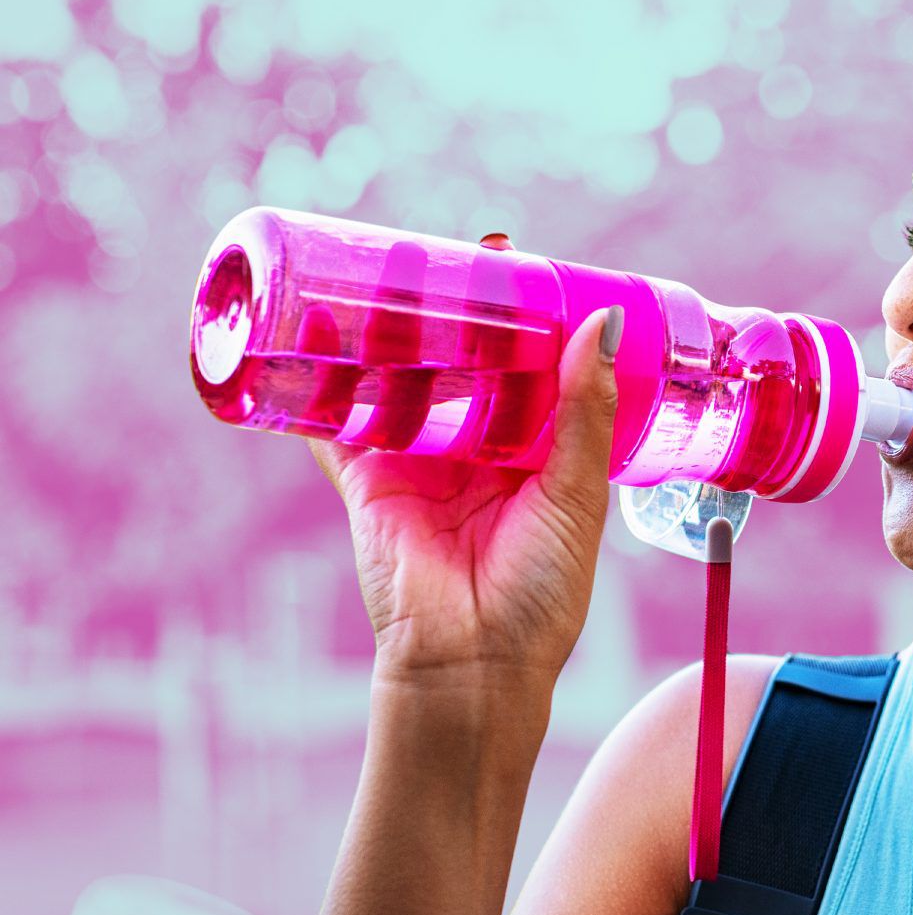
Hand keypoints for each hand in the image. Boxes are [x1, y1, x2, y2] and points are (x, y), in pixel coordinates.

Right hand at [309, 232, 623, 711]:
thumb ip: (583, 412)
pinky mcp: (366, 481)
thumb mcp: (575, 493)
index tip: (525, 264)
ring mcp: (418, 462)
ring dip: (394, 329)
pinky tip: (312, 329)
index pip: (530, 368)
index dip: (527, 317)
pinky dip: (320, 383)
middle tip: (461, 249)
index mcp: (536, 454)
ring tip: (393, 268)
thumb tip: (599, 323)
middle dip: (458, 308)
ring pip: (401, 379)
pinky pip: (336, 423)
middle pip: (463, 362)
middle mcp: (476, 452)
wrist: (473, 664)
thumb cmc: (540, 595)